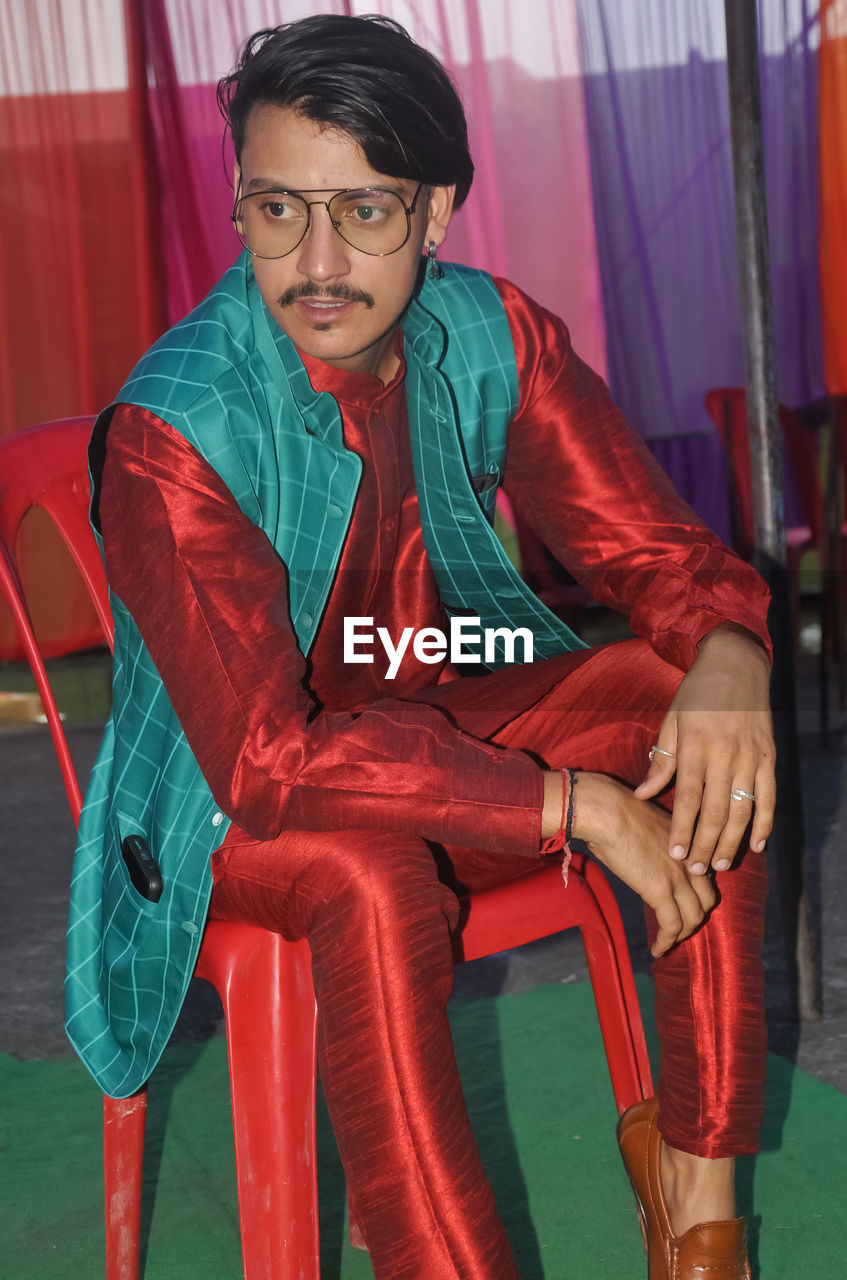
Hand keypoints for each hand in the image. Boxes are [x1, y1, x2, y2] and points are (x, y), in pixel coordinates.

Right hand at [560, 770, 716, 956]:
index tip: (683, 906)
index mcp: (689, 843)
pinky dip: (667, 941)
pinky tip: (658, 950)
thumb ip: (659, 844)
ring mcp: (678, 876)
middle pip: (706, 900)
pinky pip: (672, 925)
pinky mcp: (660, 890)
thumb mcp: (650, 825)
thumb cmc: (617, 811)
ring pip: (693, 917)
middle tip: (678, 927)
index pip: (705, 877)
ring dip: (681, 935)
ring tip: (667, 943)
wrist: (607, 811)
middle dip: (694, 918)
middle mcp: (691, 860)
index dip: (697, 896)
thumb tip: (647, 857)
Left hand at [634, 624, 775, 874]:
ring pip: (742, 810)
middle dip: (703, 844)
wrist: (735, 664)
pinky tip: (757, 845)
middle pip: (715, 811)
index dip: (681, 830)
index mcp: (696, 746)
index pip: (688, 798)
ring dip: (731, 841)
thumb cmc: (696, 694)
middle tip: (693, 869)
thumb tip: (643, 795)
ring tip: (719, 864)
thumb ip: (661, 761)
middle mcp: (724, 754)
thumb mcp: (671, 721)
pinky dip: (765, 823)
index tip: (673, 854)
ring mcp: (750, 757)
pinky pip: (768, 797)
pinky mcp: (769, 757)